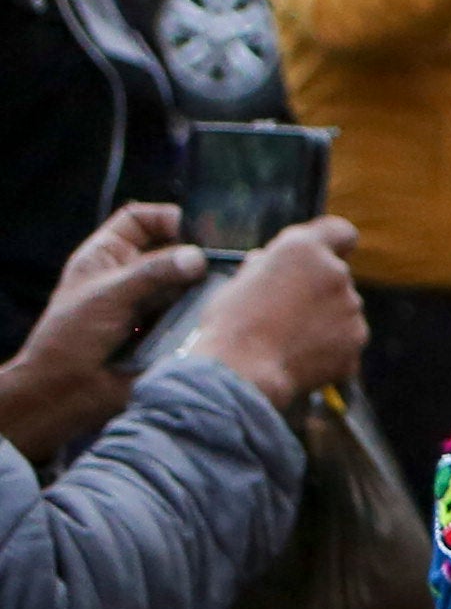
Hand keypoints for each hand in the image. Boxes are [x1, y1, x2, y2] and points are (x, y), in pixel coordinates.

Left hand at [0, 204, 205, 461]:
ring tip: (220, 289)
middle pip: (171, 250)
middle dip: (192, 255)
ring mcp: (152, 303)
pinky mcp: (169, 330)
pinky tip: (217, 312)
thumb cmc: (73, 336)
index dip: (163, 218)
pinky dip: (204, 312)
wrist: (70, 390)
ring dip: (201, 286)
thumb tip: (197, 258)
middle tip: (215, 263)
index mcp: (107, 256)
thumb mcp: (109, 294)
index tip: (189, 230)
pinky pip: (194, 313)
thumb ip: (153, 272)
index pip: (139, 220)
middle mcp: (132, 275)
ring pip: (187, 283)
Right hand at [177, 218, 365, 406]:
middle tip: (285, 311)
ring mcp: (351, 309)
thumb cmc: (232, 322)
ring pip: (343, 310)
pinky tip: (300, 357)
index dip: (333, 243)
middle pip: (336, 277)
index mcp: (303, 249)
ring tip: (288, 337)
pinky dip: (330, 347)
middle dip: (317, 290)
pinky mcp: (356, 341)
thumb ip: (265, 265)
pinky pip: (345, 340)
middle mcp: (335, 273)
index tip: (325, 254)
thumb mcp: (240, 279)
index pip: (340, 232)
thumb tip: (266, 261)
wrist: (242, 369)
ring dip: (325, 319)